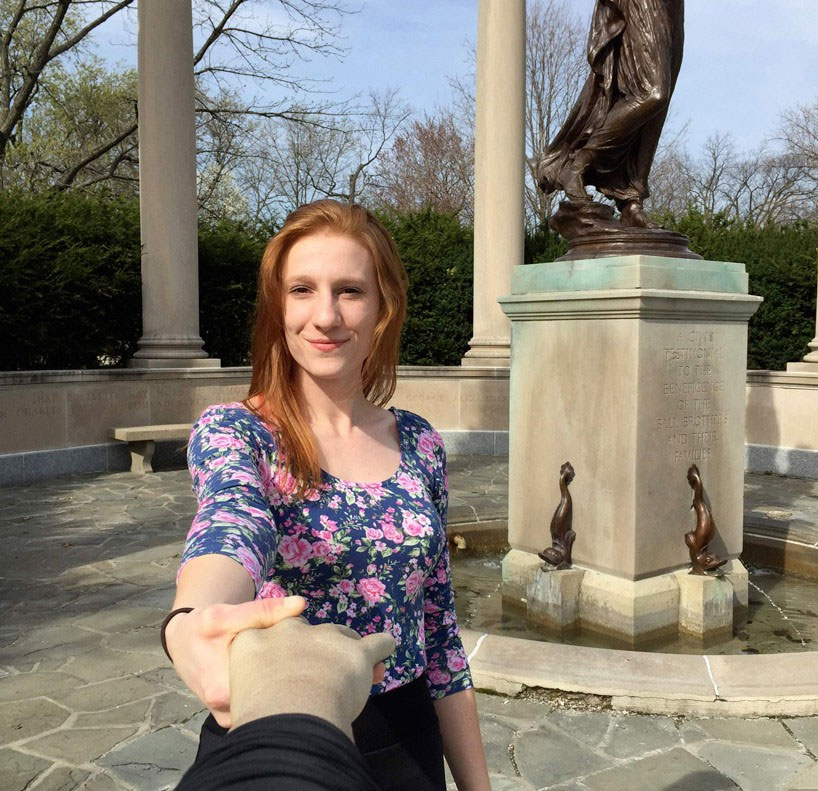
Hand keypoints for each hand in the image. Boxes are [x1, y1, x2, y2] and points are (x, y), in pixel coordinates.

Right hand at [164, 596, 306, 726]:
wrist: (184, 641)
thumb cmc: (204, 627)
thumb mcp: (230, 614)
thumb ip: (265, 610)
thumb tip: (300, 604)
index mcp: (223, 691)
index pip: (272, 684)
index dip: (290, 665)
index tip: (296, 649)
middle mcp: (226, 711)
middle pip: (270, 696)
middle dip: (284, 675)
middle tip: (290, 653)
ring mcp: (227, 716)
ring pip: (265, 702)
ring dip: (275, 684)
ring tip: (277, 663)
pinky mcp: (229, 716)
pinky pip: (255, 707)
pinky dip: (265, 691)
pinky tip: (267, 673)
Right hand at [229, 618, 395, 738]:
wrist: (288, 718)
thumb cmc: (257, 714)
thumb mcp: (236, 692)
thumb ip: (250, 682)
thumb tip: (260, 694)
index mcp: (254, 640)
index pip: (267, 635)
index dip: (279, 651)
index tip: (284, 667)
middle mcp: (290, 631)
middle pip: (306, 631)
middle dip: (314, 647)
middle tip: (318, 673)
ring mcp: (325, 637)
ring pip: (341, 636)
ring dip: (345, 651)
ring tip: (350, 673)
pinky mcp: (356, 651)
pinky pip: (376, 643)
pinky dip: (382, 647)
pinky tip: (385, 651)